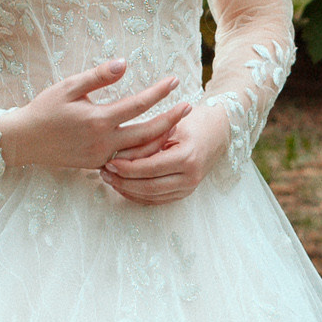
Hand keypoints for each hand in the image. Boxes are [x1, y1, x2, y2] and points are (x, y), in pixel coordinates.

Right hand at [4, 60, 185, 175]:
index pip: (138, 104)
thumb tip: (124, 63)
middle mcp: (104, 141)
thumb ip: (98, 76)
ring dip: (161, 139)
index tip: (175, 80)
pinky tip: (154, 143)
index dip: (159, 91)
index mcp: (98, 120)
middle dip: (171, 119)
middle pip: (148, 132)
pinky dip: (143, 153)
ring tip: (176, 125)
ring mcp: (102, 157)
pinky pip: (128, 161)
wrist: (24, 141)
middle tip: (189, 107)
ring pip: (141, 152)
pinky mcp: (97, 166)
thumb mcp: (68, 86)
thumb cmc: (44, 109)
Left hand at [101, 98, 229, 205]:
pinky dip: (138, 195)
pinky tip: (123, 186)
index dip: (128, 168)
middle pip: (149, 186)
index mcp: (188, 157)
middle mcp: (190, 177)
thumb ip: (147, 140)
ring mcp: (188, 188)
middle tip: (104, 173)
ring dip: (127, 190)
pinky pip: (157, 200)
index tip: (109, 162)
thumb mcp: (171, 125)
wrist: (217, 132)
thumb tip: (118, 153)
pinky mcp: (184, 193)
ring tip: (109, 179)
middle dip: (123, 182)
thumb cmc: (193, 122)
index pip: (151, 168)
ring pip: (151, 196)